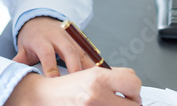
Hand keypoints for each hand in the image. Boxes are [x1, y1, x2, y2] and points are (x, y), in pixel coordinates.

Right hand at [6, 67, 141, 104]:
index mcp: (98, 77)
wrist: (43, 97)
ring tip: (108, 104)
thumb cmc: (65, 87)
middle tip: (123, 103)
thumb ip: (110, 78)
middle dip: (130, 103)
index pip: (133, 81)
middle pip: (134, 103)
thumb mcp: (88, 74)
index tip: (129, 93)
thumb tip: (132, 88)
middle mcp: (97, 94)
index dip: (134, 88)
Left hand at [12, 16, 93, 75]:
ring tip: (95, 79)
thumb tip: (11, 71)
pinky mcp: (79, 38)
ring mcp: (70, 37)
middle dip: (75, 67)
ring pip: (82, 50)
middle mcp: (57, 36)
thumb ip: (19, 60)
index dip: (50, 66)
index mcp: (41, 39)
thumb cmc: (32, 36)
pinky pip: (89, 50)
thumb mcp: (23, 47)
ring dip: (89, 65)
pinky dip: (95, 60)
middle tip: (79, 83)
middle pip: (69, 51)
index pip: (46, 52)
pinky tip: (101, 71)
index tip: (54, 80)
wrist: (40, 18)